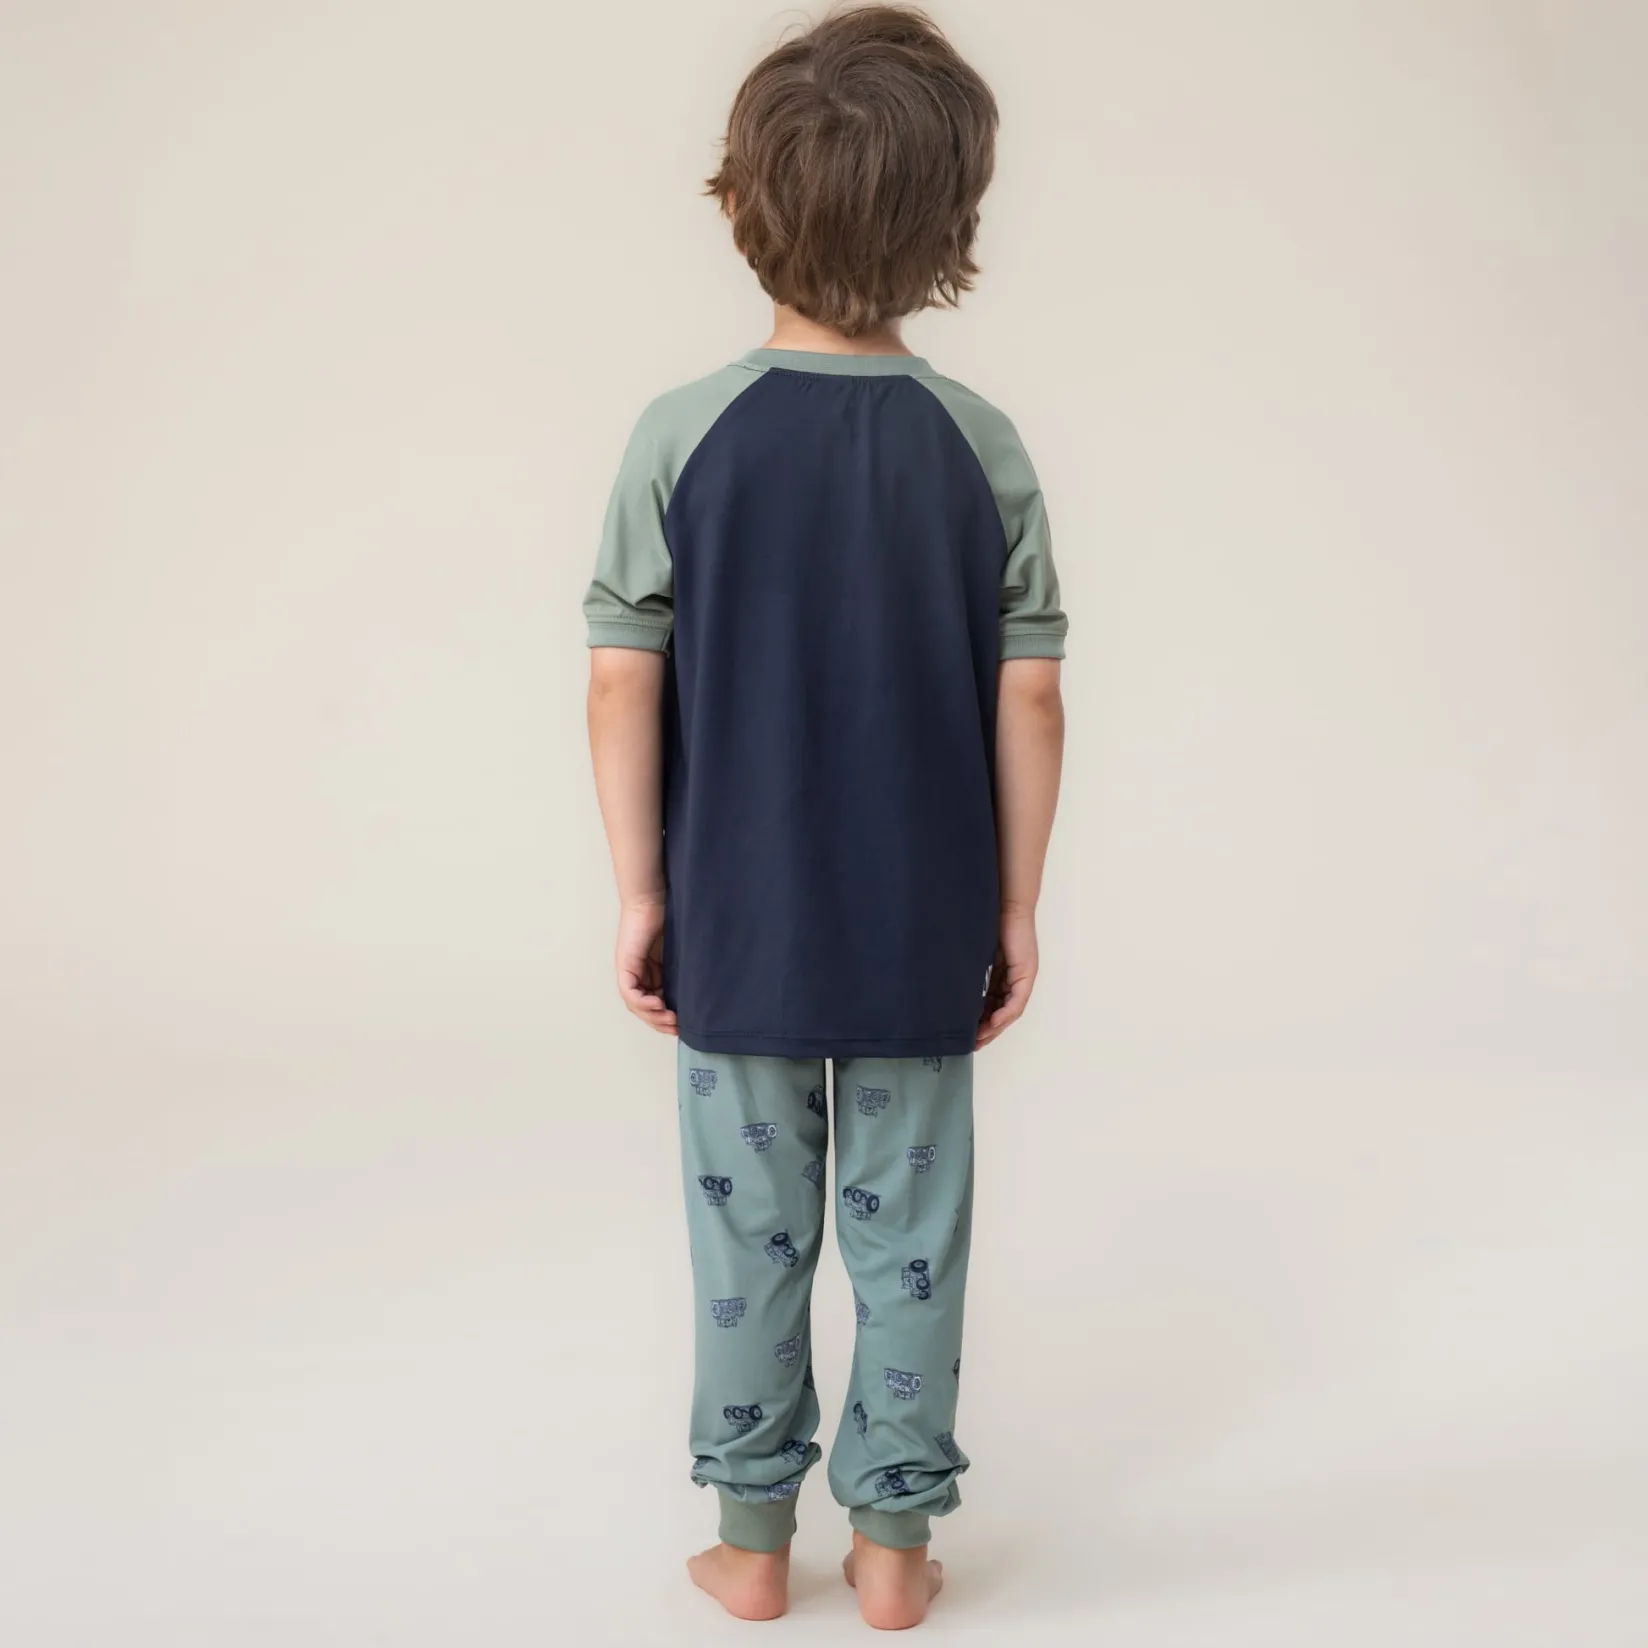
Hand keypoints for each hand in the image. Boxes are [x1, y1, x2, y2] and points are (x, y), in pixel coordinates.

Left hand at [615, 897, 676, 1034]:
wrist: (654, 899)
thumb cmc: (670, 919)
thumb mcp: (680, 952)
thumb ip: (683, 970)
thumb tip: (701, 989)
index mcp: (650, 972)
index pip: (654, 1003)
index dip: (665, 1017)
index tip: (682, 1025)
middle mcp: (637, 974)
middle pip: (643, 1008)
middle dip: (660, 1022)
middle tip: (677, 1029)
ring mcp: (629, 970)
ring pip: (635, 1004)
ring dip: (652, 1016)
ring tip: (670, 1019)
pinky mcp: (626, 964)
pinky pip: (630, 991)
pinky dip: (642, 1002)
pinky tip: (658, 1004)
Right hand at [976, 902, 1037, 1048]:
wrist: (1005, 903)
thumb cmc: (988, 922)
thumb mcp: (974, 953)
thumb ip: (969, 969)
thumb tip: (949, 983)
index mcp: (1001, 974)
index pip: (991, 1004)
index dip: (979, 1021)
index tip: (966, 1033)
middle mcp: (1014, 978)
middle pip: (1001, 1013)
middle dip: (987, 1030)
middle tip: (972, 1043)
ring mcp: (1022, 977)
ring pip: (1009, 1011)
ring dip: (994, 1027)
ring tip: (979, 1038)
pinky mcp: (1026, 973)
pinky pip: (1016, 1001)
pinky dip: (1004, 1014)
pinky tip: (992, 1022)